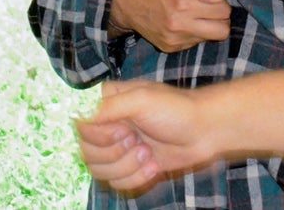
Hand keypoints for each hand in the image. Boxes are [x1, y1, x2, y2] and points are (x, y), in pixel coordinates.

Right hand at [77, 80, 221, 194]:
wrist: (204, 131)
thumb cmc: (175, 109)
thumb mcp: (141, 99)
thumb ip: (109, 108)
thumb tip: (80, 120)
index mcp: (107, 104)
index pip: (81, 127)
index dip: (100, 135)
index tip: (125, 130)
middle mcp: (109, 126)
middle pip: (87, 152)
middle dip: (116, 153)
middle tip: (138, 141)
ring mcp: (119, 148)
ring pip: (100, 171)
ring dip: (127, 166)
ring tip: (148, 154)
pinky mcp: (131, 167)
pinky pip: (117, 183)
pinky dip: (137, 178)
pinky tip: (154, 165)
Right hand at [110, 0, 230, 52]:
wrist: (125, 0)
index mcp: (184, 4)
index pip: (223, 12)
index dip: (223, 3)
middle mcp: (180, 26)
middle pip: (222, 32)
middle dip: (222, 19)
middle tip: (211, 9)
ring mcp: (174, 40)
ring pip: (209, 39)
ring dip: (207, 27)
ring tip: (193, 13)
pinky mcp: (169, 48)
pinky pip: (194, 44)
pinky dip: (194, 33)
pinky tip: (183, 22)